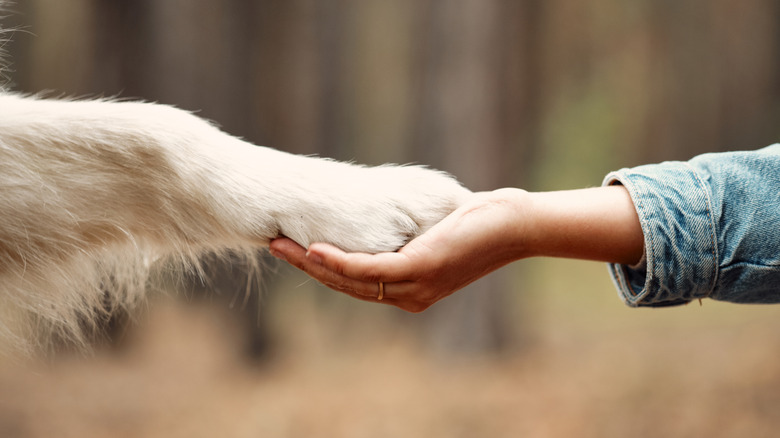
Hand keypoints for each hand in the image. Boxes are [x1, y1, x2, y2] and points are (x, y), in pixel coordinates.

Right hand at [269, 189, 530, 311]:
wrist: (516, 225)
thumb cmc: (480, 223)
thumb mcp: (435, 230)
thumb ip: (408, 230)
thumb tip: (388, 209)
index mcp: (411, 289)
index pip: (356, 283)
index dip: (322, 268)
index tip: (294, 248)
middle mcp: (409, 295)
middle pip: (346, 285)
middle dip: (307, 266)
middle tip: (274, 244)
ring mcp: (414, 286)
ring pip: (351, 280)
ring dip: (312, 263)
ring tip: (281, 244)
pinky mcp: (420, 269)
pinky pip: (369, 270)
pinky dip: (338, 261)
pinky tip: (314, 249)